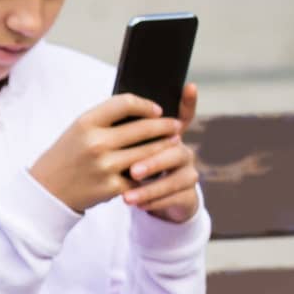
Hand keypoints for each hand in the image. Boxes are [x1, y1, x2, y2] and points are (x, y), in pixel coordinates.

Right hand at [28, 94, 182, 213]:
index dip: (145, 104)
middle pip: (144, 127)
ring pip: (149, 152)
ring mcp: (105, 166)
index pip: (125, 103)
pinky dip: (151, 172)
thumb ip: (106, 119)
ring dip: (166, 147)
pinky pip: (142, 177)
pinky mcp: (113, 187)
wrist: (46, 191)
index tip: (157, 109)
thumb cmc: (67, 156)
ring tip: (173, 144)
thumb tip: (144, 111)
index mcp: (85, 123)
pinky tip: (156, 168)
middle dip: (165, 126)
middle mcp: (95, 143)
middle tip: (175, 126)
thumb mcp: (78, 130)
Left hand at [122, 84, 202, 223]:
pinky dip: (155, 202)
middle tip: (131, 170)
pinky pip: (176, 198)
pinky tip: (138, 206)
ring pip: (177, 178)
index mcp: (167, 135)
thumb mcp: (121, 148)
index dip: (188, 101)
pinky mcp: (188, 195)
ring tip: (127, 197)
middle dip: (152, 161)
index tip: (189, 86)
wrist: (143, 197)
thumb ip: (122, 132)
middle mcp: (182, 150)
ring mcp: (188, 172)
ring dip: (151, 188)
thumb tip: (104, 116)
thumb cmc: (127, 166)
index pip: (183, 114)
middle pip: (174, 150)